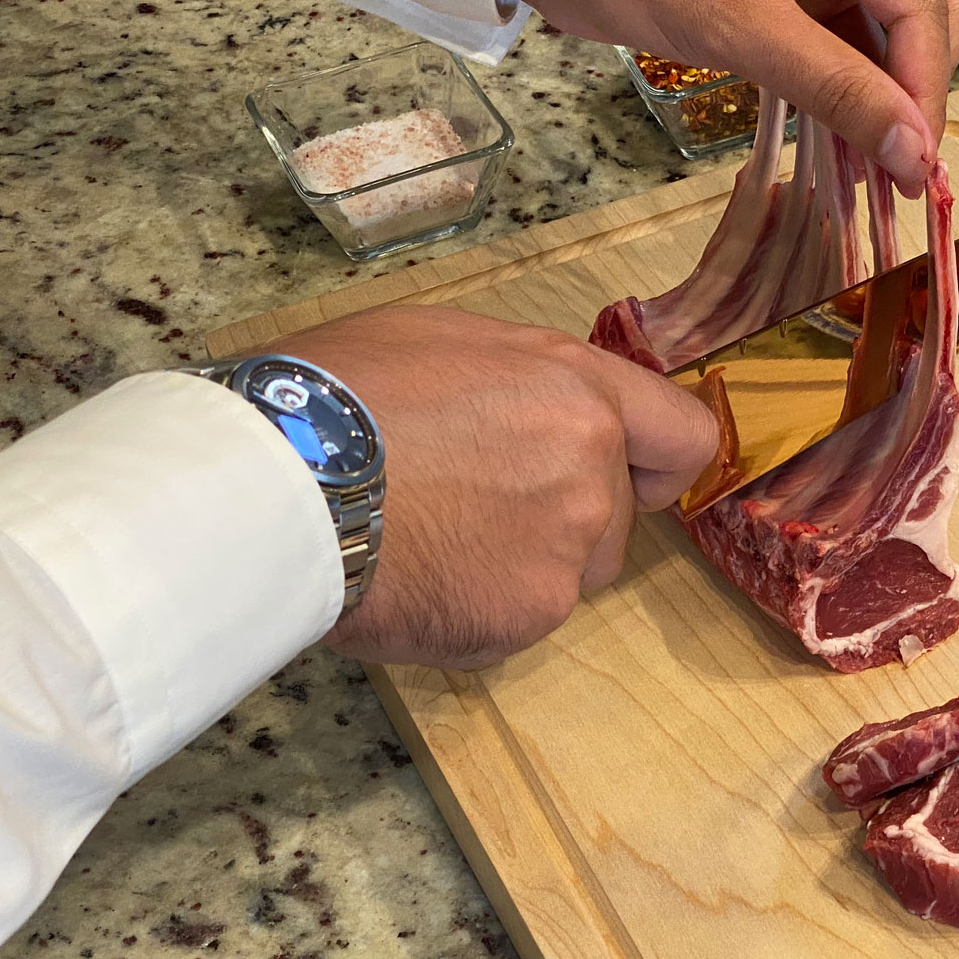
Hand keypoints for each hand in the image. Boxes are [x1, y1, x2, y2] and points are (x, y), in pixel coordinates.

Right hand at [282, 307, 718, 668]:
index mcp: (579, 395)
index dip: (657, 459)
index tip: (630, 471)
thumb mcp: (443, 339)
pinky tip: (413, 576)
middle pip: (615, 515)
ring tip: (430, 536)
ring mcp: (563, 557)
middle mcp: (592, 478)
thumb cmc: (339, 395)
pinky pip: (516, 618)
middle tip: (465, 498)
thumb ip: (527, 378)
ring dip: (520, 564)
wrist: (273, 485)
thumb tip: (548, 407)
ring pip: (567, 572)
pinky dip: (475, 607)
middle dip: (560, 512)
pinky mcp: (524, 619)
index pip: (684, 438)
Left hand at [493, 0, 958, 192]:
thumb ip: (835, 87)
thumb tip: (913, 156)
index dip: (927, 89)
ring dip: (893, 91)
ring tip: (872, 162)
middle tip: (898, 166)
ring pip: (901, 18)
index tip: (919, 170)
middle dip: (922, 83)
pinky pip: (855, 30)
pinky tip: (845, 135)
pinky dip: (856, 84)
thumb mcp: (736, 24)